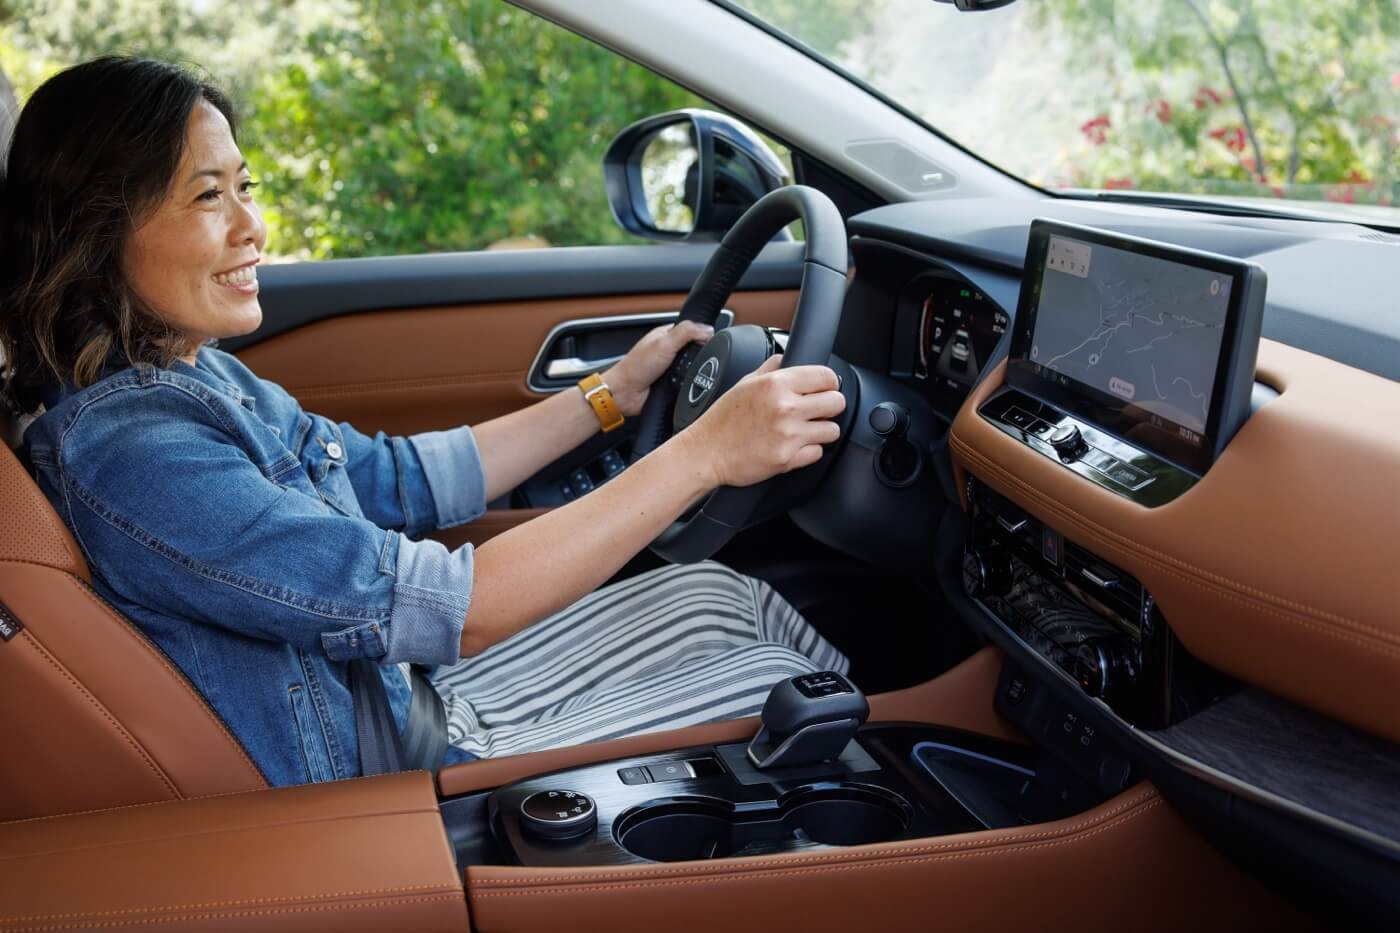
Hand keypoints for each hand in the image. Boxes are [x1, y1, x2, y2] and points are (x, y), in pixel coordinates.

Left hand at [603, 320, 713, 415]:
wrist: (625, 393)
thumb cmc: (635, 367)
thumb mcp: (664, 343)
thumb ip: (687, 332)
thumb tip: (708, 329)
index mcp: (666, 334)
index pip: (692, 329)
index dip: (702, 334)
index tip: (709, 341)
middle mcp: (668, 349)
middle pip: (694, 349)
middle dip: (697, 355)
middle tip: (693, 359)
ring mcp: (669, 367)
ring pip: (692, 367)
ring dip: (691, 371)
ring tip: (686, 373)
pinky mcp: (671, 382)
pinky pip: (687, 381)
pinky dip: (687, 383)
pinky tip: (684, 384)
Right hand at [683, 355, 845, 487]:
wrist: (705, 452)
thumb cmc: (721, 420)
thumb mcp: (744, 383)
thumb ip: (769, 368)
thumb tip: (786, 358)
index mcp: (776, 384)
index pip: (826, 377)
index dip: (828, 383)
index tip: (824, 389)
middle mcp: (785, 407)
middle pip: (837, 402)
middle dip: (829, 406)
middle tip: (818, 410)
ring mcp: (788, 435)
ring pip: (832, 430)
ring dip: (822, 430)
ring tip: (805, 430)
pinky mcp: (788, 459)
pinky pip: (818, 453)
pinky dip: (809, 451)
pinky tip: (793, 446)